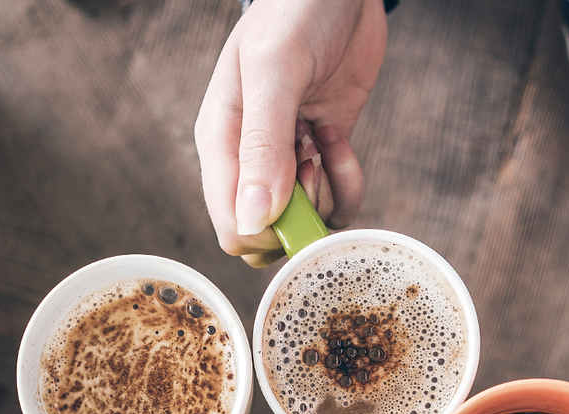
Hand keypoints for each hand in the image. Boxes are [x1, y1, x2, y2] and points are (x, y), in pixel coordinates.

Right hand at [195, 0, 387, 266]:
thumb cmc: (296, 12)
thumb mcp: (276, 70)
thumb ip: (262, 146)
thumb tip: (252, 220)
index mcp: (221, 146)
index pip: (233, 228)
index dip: (270, 232)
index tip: (296, 192)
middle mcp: (249, 164)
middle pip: (271, 236)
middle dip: (302, 215)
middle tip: (311, 161)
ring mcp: (286, 165)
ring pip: (306, 225)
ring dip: (326, 192)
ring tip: (323, 139)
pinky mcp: (320, 159)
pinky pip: (335, 203)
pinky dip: (347, 181)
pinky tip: (337, 137)